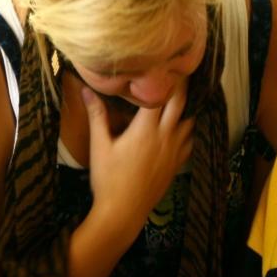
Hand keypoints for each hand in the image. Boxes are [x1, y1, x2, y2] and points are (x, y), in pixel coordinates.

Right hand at [82, 84, 193, 229]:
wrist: (123, 213)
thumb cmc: (108, 179)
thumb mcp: (99, 145)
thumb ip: (97, 115)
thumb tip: (87, 90)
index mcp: (146, 129)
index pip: (161, 95)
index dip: (164, 77)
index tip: (165, 63)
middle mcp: (165, 136)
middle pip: (181, 103)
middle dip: (182, 86)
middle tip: (179, 72)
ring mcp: (174, 151)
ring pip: (190, 121)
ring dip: (186, 107)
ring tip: (181, 96)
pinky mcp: (177, 164)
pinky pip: (189, 140)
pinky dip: (187, 129)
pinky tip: (180, 126)